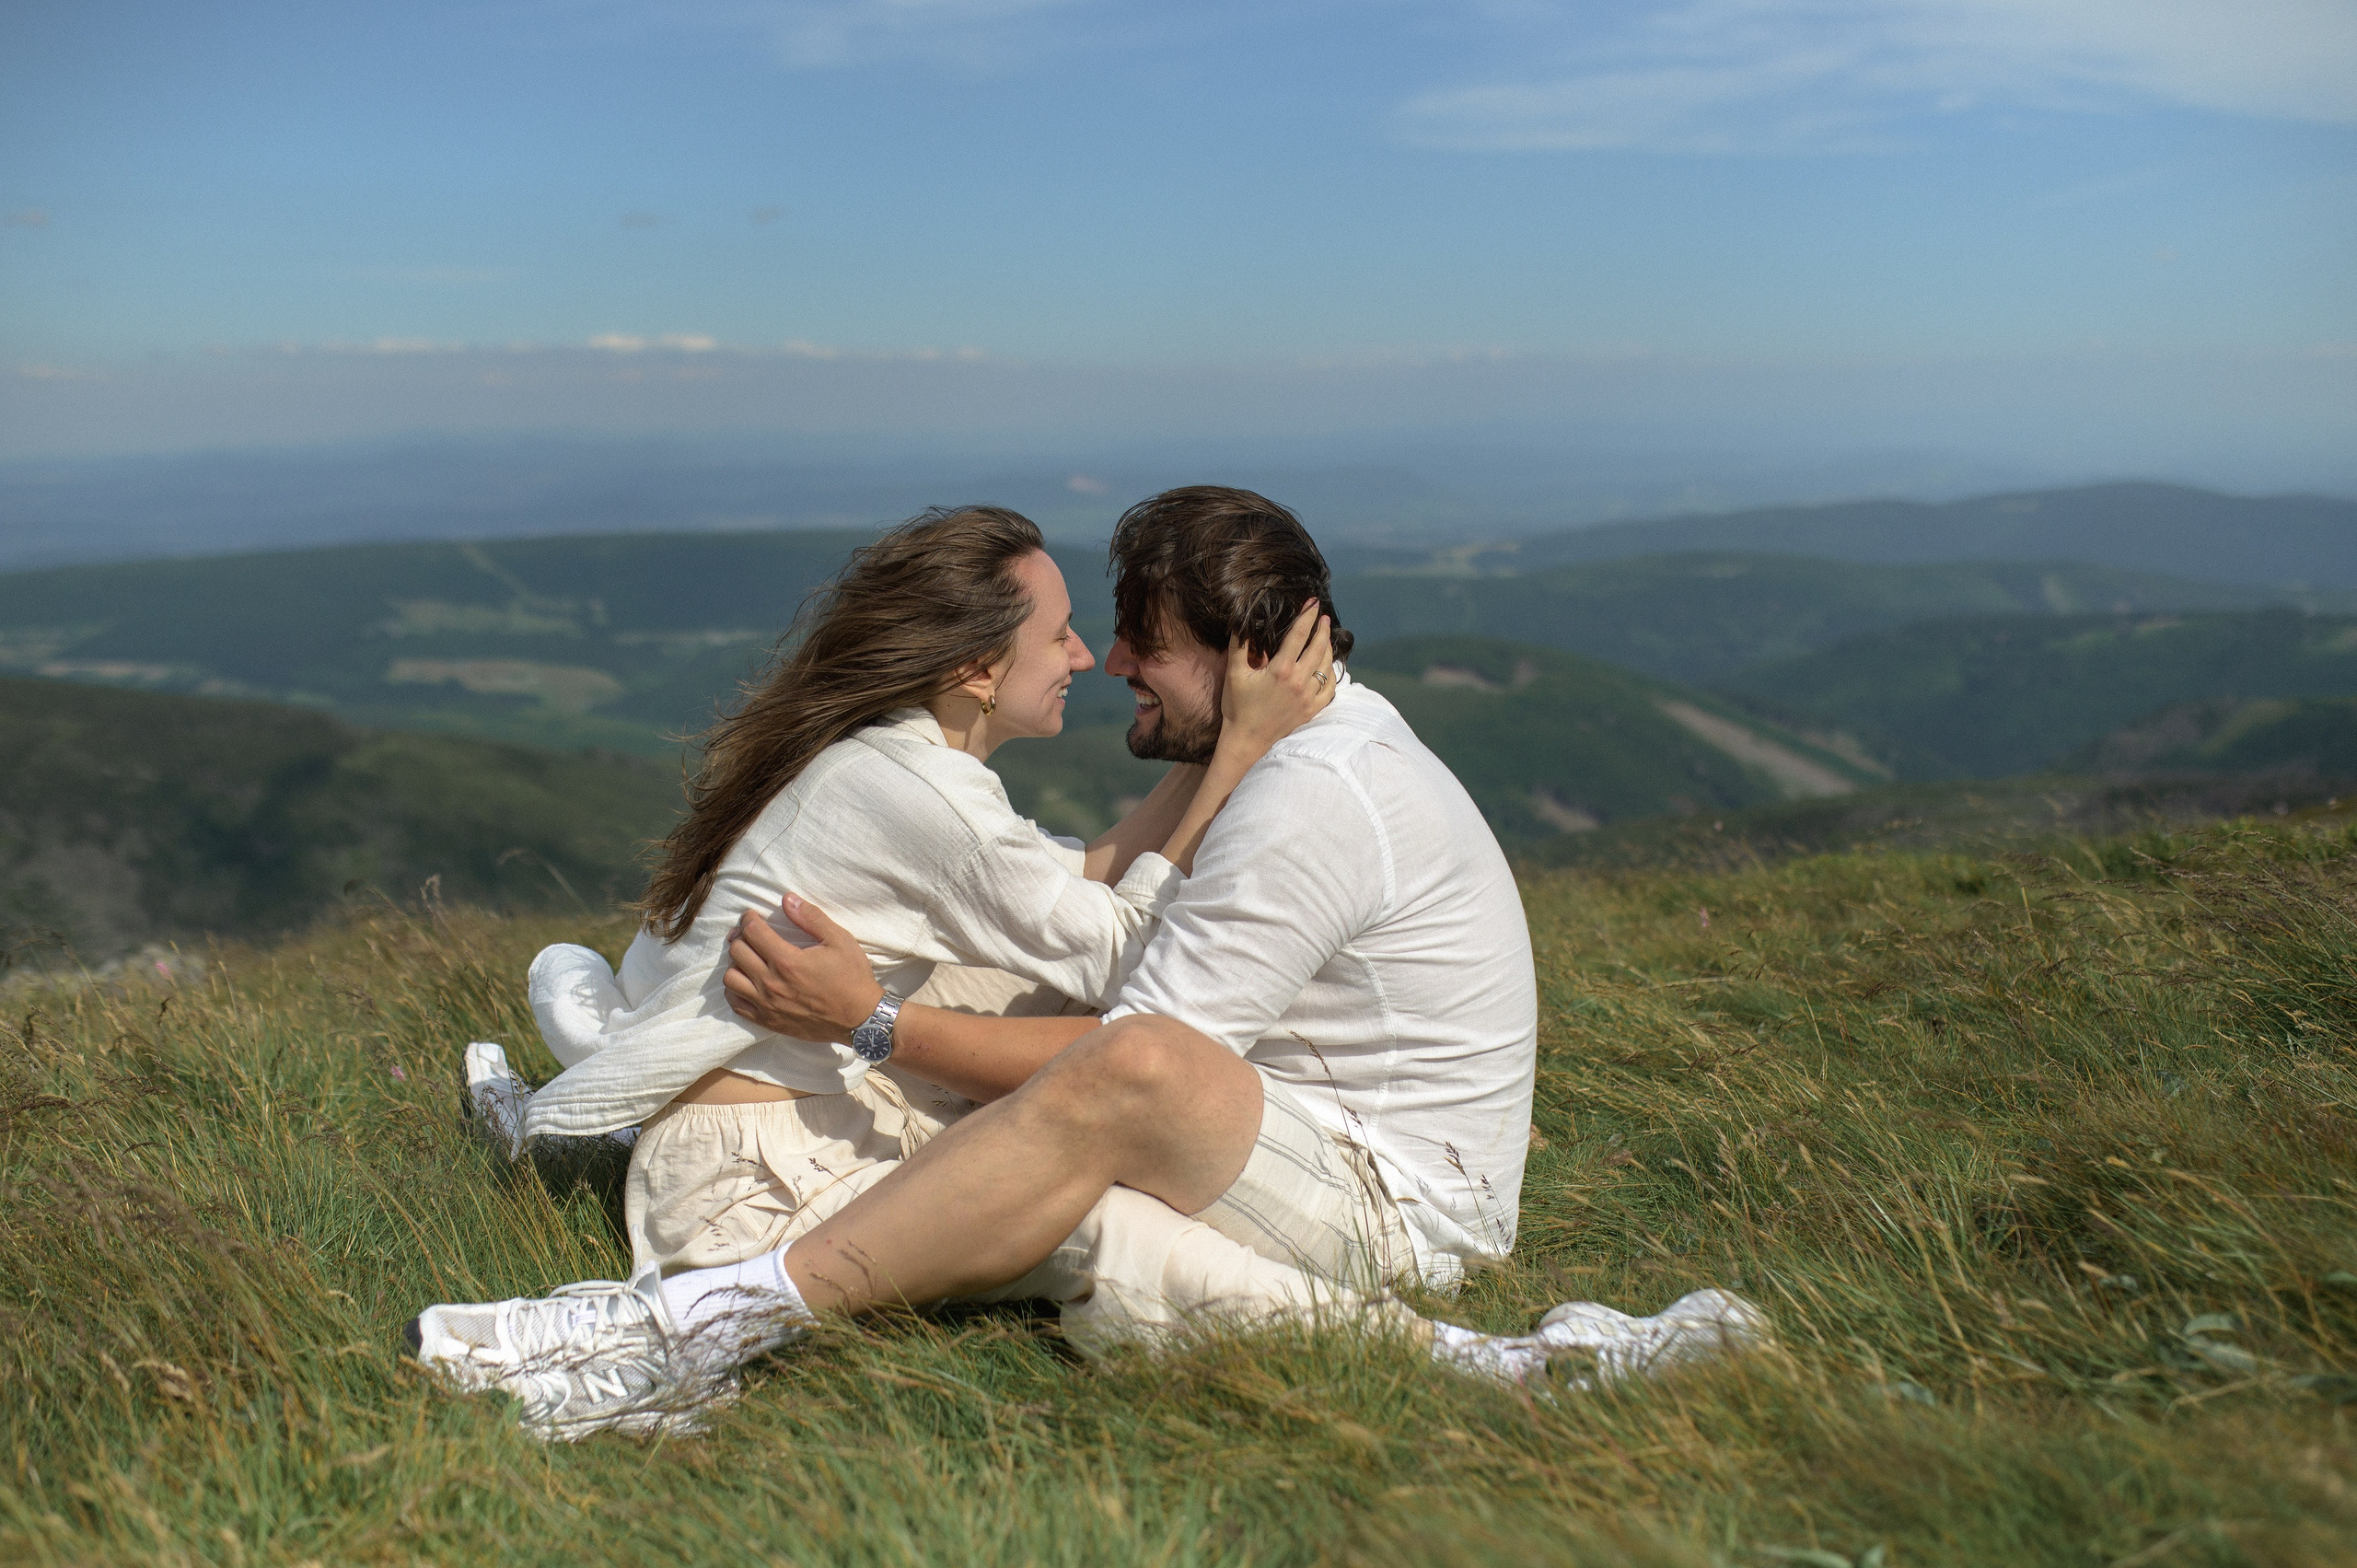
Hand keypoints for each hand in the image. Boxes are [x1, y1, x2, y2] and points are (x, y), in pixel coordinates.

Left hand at [723, 895, 883, 1041]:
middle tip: (749, 933)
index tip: (752, 916)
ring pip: (730, 979)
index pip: (752, 932)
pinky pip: (736, 1005)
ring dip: (736, 964)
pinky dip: (735, 991)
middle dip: (740, 936)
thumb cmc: (852, 977)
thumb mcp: (839, 940)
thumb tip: (787, 899)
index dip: (748, 919)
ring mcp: (767, 1005)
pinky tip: (748, 982)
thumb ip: (812, 918)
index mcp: (788, 960)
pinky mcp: (768, 1021)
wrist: (860, 1019)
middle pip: (737, 952)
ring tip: (749, 959)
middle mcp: (772, 983)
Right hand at [1217, 601, 1334, 757]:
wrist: (1246, 741)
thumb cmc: (1238, 707)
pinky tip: (1327, 667)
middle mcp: (1299, 682)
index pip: (1299, 635)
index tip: (1313, 603)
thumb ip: (1239, 646)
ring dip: (1328, 649)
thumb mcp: (1235, 674)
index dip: (1307, 616)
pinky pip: (1330, 688)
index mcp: (1281, 670)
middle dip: (1322, 629)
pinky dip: (1331, 674)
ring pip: (1326, 666)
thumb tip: (1241, 623)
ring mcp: (1308, 697)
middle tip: (1324, 617)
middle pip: (1318, 648)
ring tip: (1325, 638)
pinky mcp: (1312, 710)